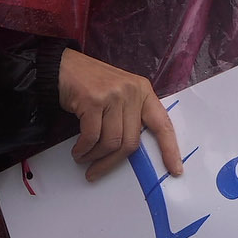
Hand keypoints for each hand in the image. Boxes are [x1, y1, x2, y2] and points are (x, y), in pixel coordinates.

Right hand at [58, 50, 180, 183]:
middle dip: (112, 162)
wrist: (62, 67)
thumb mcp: (119, 93)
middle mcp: (132, 92)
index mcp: (143, 91)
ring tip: (83, 158)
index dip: (170, 149)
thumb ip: (129, 115)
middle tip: (97, 171)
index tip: (175, 170)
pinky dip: (84, 149)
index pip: (162, 124)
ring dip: (95, 156)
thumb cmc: (90, 83)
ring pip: (112, 142)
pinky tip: (78, 151)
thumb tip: (130, 150)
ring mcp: (114, 95)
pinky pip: (92, 137)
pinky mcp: (93, 100)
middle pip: (131, 141)